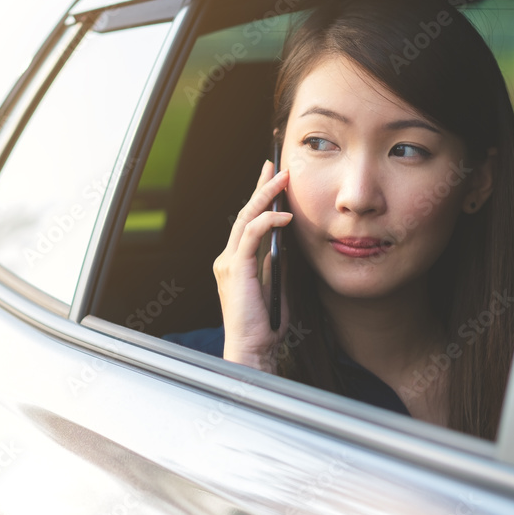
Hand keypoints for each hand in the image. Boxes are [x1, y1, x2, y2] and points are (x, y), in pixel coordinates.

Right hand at [212, 159, 292, 373]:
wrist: (252, 349)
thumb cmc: (265, 327)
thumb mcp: (275, 289)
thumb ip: (274, 267)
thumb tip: (283, 247)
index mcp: (237, 263)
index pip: (248, 223)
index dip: (260, 199)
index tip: (273, 180)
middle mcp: (228, 258)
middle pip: (244, 213)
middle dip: (261, 187)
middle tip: (274, 165)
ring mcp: (229, 262)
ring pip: (246, 218)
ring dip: (265, 196)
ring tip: (282, 179)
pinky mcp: (236, 268)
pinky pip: (251, 234)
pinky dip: (268, 221)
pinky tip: (285, 216)